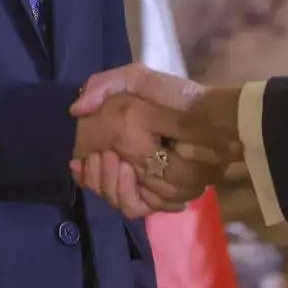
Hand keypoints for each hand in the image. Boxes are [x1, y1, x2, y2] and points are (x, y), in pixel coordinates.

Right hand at [68, 65, 244, 215]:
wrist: (212, 121)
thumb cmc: (177, 98)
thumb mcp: (138, 80)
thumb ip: (104, 86)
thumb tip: (75, 111)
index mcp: (119, 141)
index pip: (87, 164)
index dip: (81, 166)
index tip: (81, 159)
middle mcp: (128, 166)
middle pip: (96, 184)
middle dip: (95, 173)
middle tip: (107, 156)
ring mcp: (144, 185)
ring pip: (112, 198)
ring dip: (111, 182)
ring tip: (124, 163)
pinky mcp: (160, 198)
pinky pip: (134, 207)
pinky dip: (129, 194)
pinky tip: (135, 175)